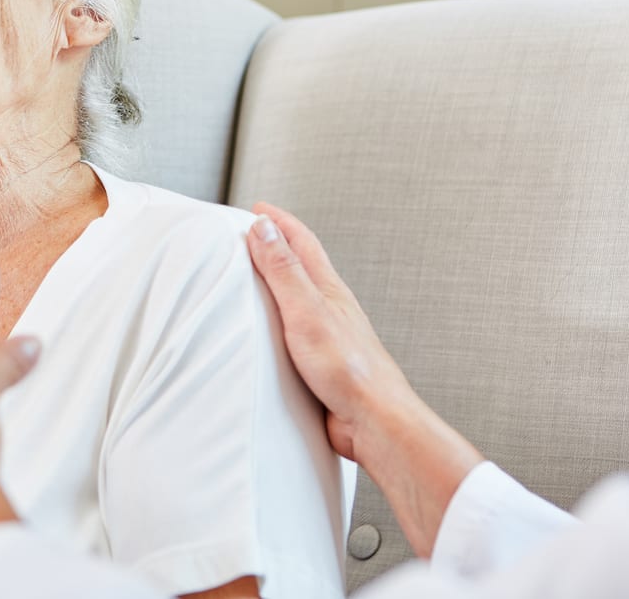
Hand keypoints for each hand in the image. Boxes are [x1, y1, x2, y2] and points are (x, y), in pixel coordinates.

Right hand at [244, 202, 417, 458]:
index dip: (279, 222)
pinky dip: (280, 319)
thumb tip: (264, 227)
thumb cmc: (347, 369)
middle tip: (255, 233)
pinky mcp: (322, 363)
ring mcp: (328, 335)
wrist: (373, 420)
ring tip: (259, 277)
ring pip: (301, 298)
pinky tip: (272, 332)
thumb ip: (284, 270)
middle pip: (304, 265)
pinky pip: (297, 330)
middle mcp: (330, 307)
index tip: (257, 209)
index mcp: (327, 289)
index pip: (301, 242)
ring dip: (281, 281)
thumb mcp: (306, 311)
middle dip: (279, 245)